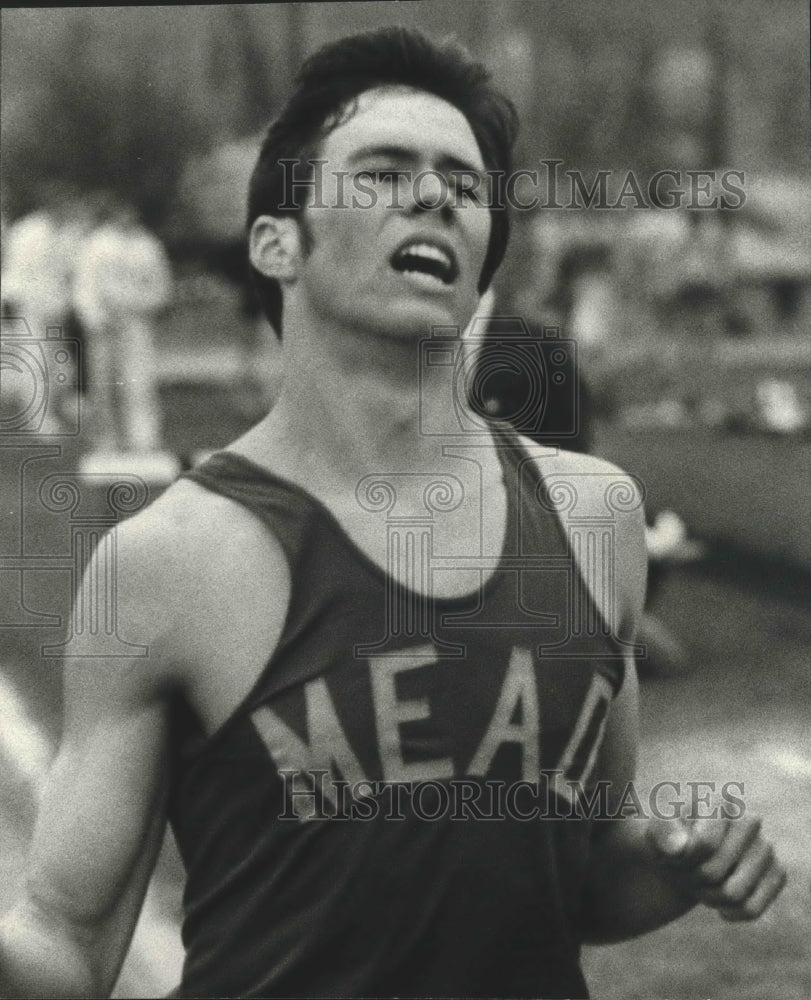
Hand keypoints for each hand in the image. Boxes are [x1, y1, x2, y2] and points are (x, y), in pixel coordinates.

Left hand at [646, 813, 786, 920]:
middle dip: (692, 879)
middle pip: (713, 873)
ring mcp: (765, 847)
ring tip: (700, 881)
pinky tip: (720, 902)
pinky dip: (731, 912)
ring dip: (709, 896)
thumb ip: (661, 834)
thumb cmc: (668, 841)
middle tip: (685, 868)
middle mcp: (749, 819)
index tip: (673, 852)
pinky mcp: (776, 873)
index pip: (704, 846)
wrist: (683, 858)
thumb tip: (680, 847)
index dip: (682, 859)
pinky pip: (752, 908)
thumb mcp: (655, 834)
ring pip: (734, 894)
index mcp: (719, 801)